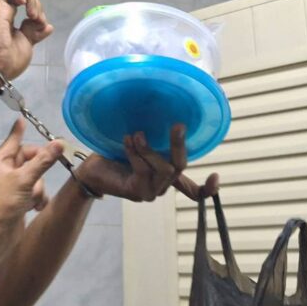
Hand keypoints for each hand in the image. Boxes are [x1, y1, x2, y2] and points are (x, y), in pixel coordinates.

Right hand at [0, 0, 52, 80]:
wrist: (1, 67)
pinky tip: (24, 4)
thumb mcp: (29, 44)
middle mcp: (7, 13)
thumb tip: (48, 26)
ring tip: (32, 15)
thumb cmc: (12, 60)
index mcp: (12, 20)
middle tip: (37, 18)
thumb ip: (36, 33)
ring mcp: (2, 11)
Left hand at [0, 119, 62, 271]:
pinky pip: (35, 191)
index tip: (23, 118)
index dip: (20, 130)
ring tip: (33, 200)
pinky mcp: (19, 199)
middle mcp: (5, 171)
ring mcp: (13, 186)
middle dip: (38, 172)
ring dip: (38, 189)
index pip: (14, 141)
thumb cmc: (5, 203)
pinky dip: (38, 199)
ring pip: (36, 178)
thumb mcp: (25, 180)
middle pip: (30, 160)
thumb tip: (60, 143)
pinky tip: (36, 208)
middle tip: (46, 173)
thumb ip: (44, 161)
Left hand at [74, 125, 219, 201]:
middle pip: (179, 167)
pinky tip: (126, 142)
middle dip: (179, 145)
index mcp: (166, 175)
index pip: (192, 190)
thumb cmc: (115, 153)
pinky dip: (135, 154)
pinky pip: (143, 172)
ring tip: (136, 134)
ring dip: (149, 149)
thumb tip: (170, 113)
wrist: (90, 169)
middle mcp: (162, 186)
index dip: (206, 188)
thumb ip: (155, 136)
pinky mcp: (138, 193)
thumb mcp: (140, 142)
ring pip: (163, 170)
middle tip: (177, 125)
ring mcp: (151, 192)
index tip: (216, 176)